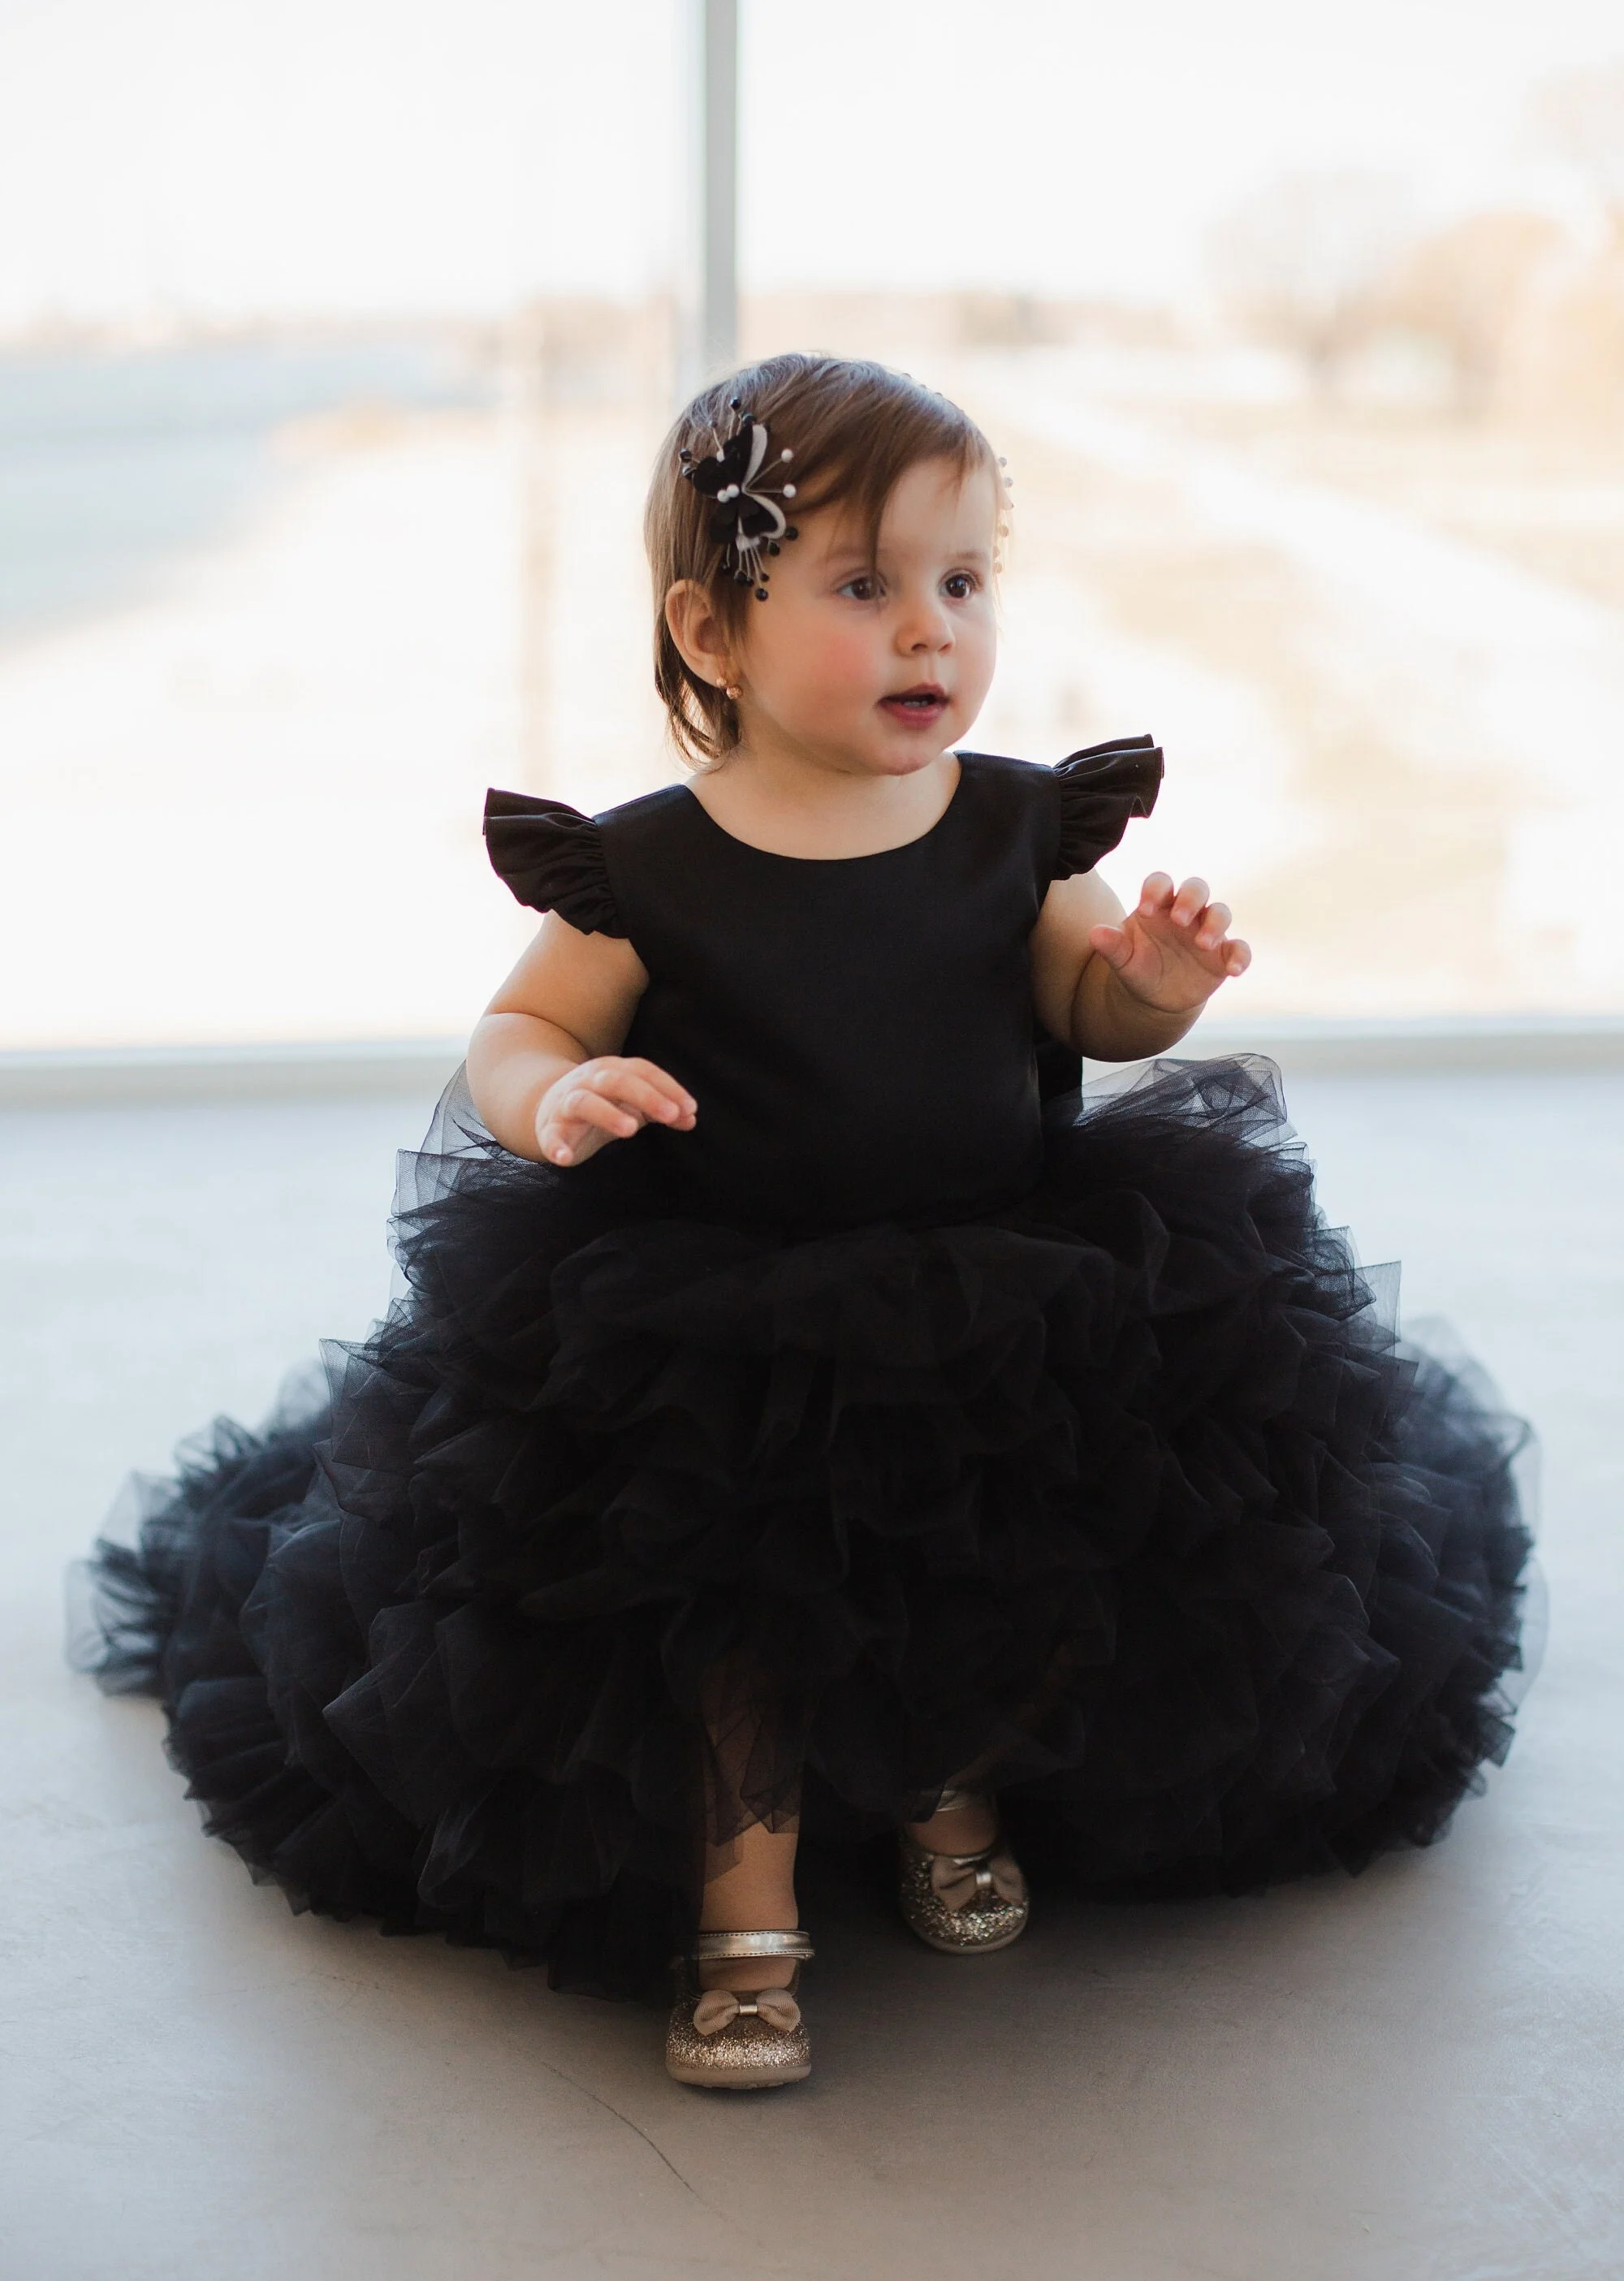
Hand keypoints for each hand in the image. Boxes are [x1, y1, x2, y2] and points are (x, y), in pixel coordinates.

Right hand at [536, 1057, 695, 1167]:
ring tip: (630, 1130)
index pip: (642, 1071)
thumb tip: (691, 1117)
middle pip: (616, 1081)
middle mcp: (588, 1081)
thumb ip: (660, 1110)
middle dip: (645, 1096)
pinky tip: (565, 1158)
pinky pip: (551, 1136)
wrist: (546, 1108)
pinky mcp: (550, 1129)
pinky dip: (556, 1146)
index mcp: (612, 1071)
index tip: (690, 1108)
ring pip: (584, 1102)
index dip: (667, 1087)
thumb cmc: (599, 1104)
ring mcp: (567, 1104)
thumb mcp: (631, 1104)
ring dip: (607, 1113)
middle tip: (670, 1115)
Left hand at [1087, 874, 1251, 1013]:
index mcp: (1158, 906)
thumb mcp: (1123, 960)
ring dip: (1215, 924)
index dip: (1155, 890)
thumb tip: (1095, 933)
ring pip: (1221, 912)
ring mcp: (1207, 931)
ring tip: (1202, 944)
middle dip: (1191, 899)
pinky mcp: (1223, 954)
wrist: (1156, 997)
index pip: (1160, 883)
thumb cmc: (1138, 968)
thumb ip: (1112, 946)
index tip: (1144, 910)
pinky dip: (1240, 956)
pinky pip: (1239, 948)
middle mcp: (1186, 912)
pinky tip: (1234, 970)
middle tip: (1179, 920)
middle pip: (1197, 888)